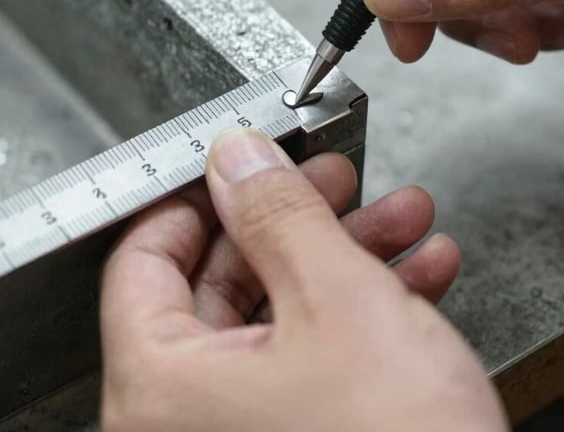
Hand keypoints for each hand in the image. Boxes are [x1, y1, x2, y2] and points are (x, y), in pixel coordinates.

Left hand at [100, 129, 505, 431]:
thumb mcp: (339, 302)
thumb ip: (279, 215)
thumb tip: (237, 157)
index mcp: (160, 390)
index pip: (144, 259)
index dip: (199, 199)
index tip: (243, 166)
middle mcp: (186, 425)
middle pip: (229, 283)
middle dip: (302, 221)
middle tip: (342, 183)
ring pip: (285, 316)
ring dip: (349, 259)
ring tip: (404, 221)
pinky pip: (318, 360)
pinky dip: (365, 313)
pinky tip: (419, 278)